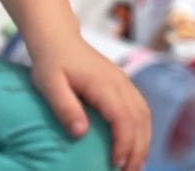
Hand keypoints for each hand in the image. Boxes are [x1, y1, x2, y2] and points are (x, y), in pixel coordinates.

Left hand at [28, 35, 151, 170]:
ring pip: (144, 114)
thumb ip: (65, 107)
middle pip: (139, 119)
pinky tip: (136, 145)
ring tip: (136, 166)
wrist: (58, 38)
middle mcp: (120, 83)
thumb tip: (81, 133)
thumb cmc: (51, 61)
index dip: (124, 143)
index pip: (123, 118)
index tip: (115, 164)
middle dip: (138, 149)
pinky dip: (142, 129)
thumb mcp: (49, 85)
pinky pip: (140, 109)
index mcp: (104, 84)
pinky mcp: (122, 84)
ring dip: (144, 141)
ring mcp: (124, 82)